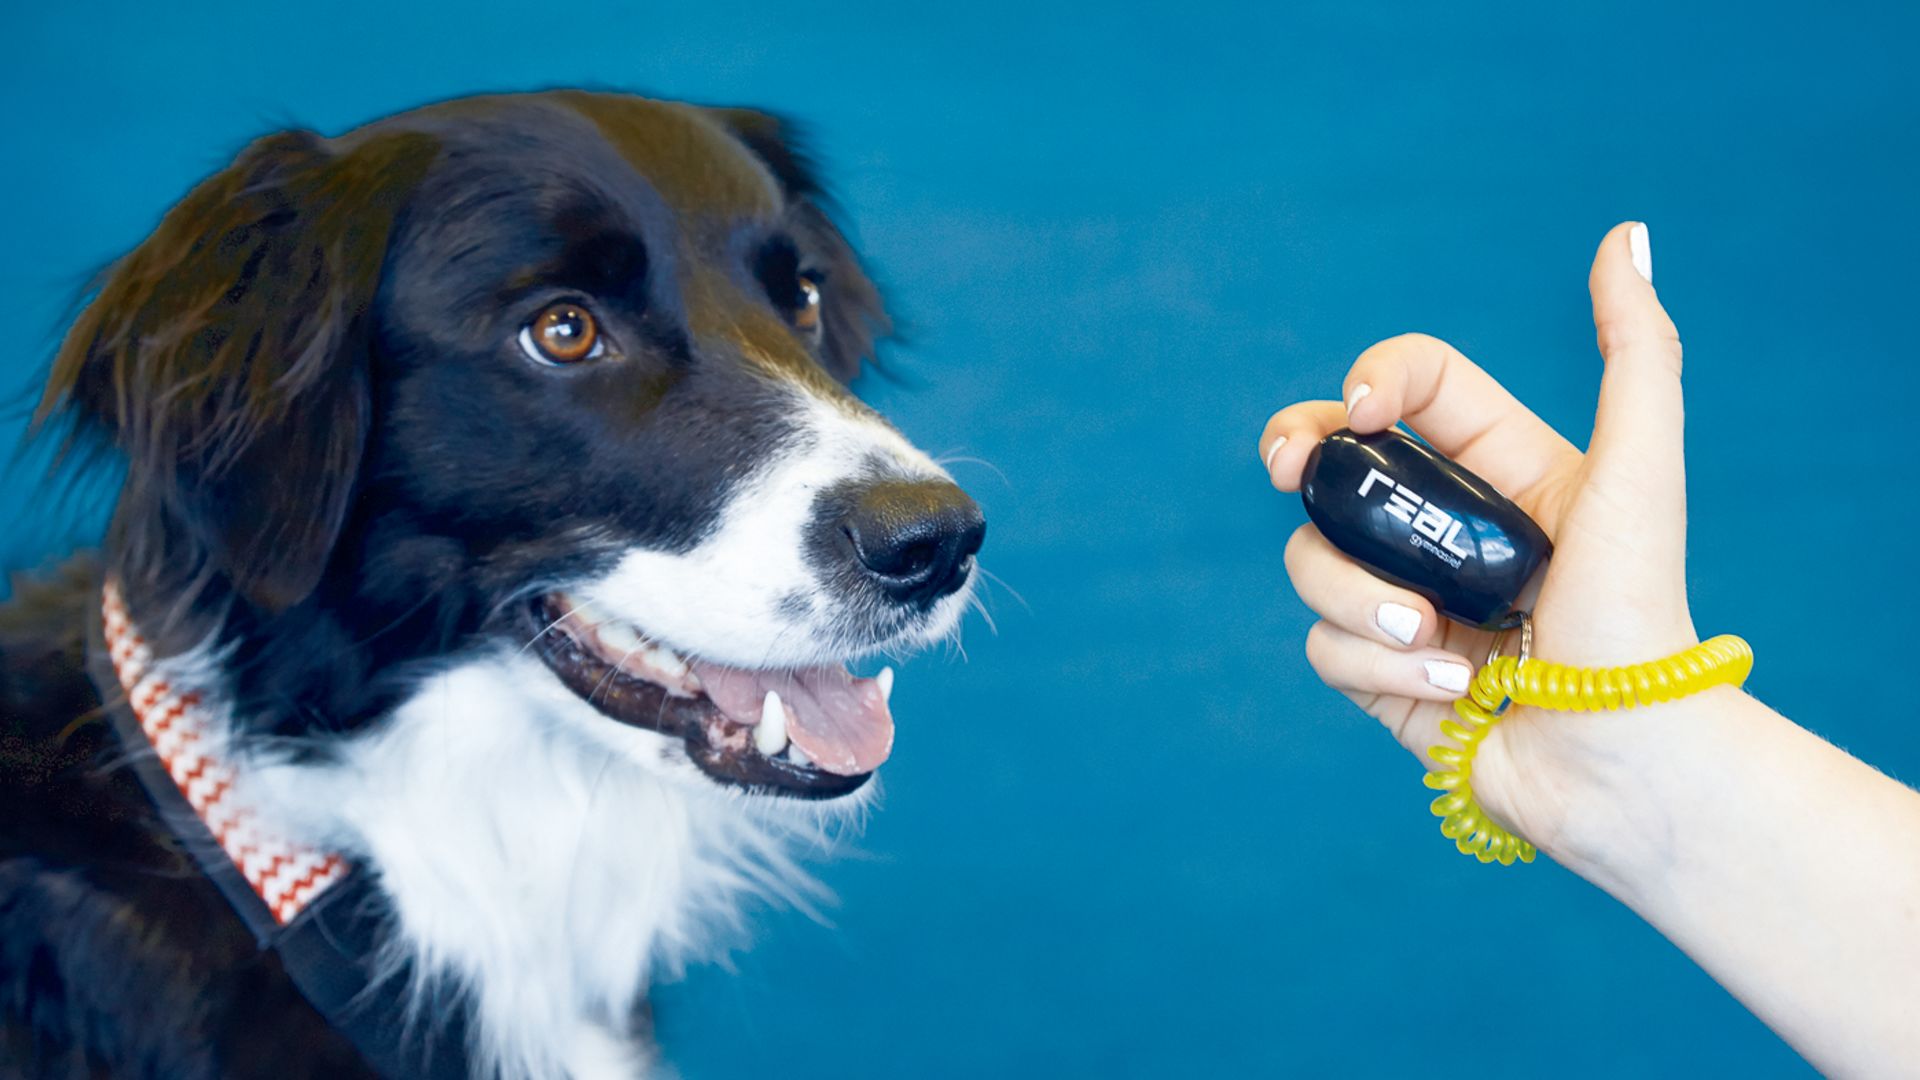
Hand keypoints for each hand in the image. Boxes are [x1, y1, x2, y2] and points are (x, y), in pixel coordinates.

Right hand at [1258, 222, 1714, 865]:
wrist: (1628, 767)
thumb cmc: (1641, 617)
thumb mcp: (1639, 472)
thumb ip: (1636, 352)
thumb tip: (1627, 234)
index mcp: (1502, 469)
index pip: (1411, 389)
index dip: (1369, 382)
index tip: (1362, 411)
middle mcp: (1447, 530)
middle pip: (1332, 462)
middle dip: (1296, 452)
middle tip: (1286, 466)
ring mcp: (1408, 601)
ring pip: (1314, 558)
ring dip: (1361, 597)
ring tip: (1437, 639)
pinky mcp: (1382, 673)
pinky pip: (1326, 645)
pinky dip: (1378, 666)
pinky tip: (1451, 690)